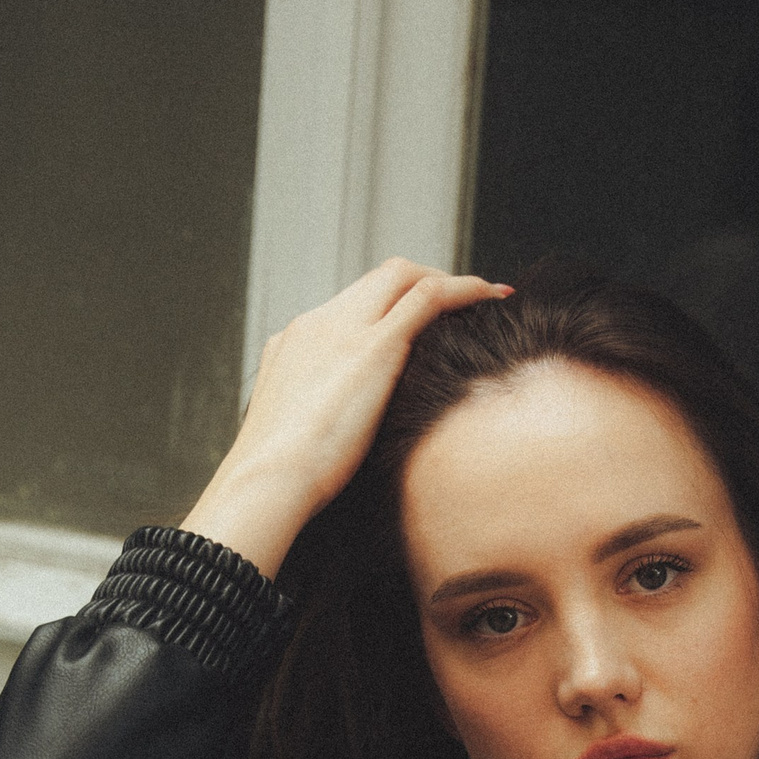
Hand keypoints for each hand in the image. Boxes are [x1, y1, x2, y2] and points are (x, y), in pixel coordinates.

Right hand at [181, 259, 511, 577]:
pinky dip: (464, 290)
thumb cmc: (278, 482)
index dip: (391, 307)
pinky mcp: (375, 346)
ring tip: (485, 298)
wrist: (266, 481)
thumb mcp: (292, 444)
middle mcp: (318, 324)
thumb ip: (315, 429)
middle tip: (463, 303)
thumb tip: (335, 451)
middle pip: (379, 280)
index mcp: (294, 345)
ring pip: (404, 276)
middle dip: (425, 283)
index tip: (422, 325)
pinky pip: (428, 297)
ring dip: (448, 282)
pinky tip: (492, 298)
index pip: (351, 306)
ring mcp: (344, 329)